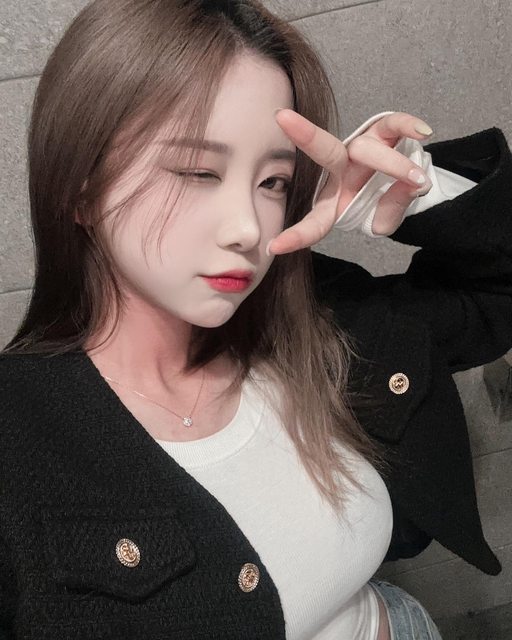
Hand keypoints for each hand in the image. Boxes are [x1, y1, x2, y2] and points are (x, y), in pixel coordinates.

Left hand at [268, 110, 433, 254]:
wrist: (404, 185)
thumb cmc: (382, 205)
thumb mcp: (383, 221)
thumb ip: (390, 211)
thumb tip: (408, 187)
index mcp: (333, 202)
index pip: (314, 222)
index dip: (298, 236)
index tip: (275, 247)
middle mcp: (341, 171)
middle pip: (326, 153)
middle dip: (306, 136)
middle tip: (282, 118)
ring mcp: (361, 148)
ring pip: (369, 149)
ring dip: (394, 166)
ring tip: (417, 181)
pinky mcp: (383, 132)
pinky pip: (392, 124)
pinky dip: (407, 126)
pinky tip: (422, 134)